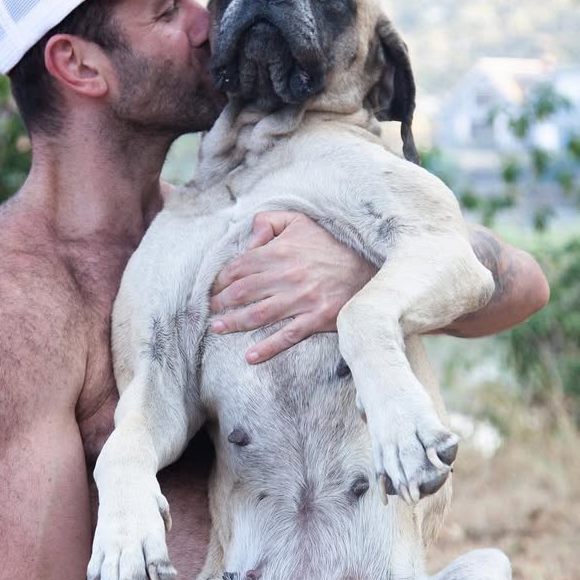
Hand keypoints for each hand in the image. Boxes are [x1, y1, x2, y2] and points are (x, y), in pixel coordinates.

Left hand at [210, 211, 374, 363]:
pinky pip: (287, 336)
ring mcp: (302, 299)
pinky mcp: (317, 318)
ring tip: (217, 329)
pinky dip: (267, 348)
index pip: (239, 267)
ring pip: (258, 315)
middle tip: (208, 311)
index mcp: (280, 252)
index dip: (220, 280)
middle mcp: (287, 276)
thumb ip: (270, 222)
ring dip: (234, 324)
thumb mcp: (301, 222)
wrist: (370, 269)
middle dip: (220, 303)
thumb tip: (249, 240)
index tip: (211, 289)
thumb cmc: (332, 246)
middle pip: (242, 292)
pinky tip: (250, 357)